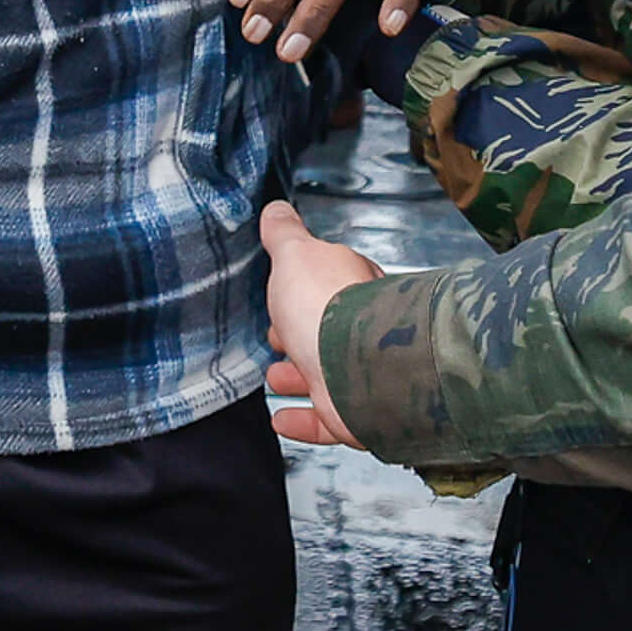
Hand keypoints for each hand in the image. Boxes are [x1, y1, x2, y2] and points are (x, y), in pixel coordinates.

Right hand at [259, 199, 382, 450]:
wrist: (353, 368)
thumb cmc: (326, 308)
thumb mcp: (295, 255)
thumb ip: (284, 234)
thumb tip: (277, 210)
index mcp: (350, 287)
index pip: (327, 284)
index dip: (301, 290)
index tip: (279, 296)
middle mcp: (356, 331)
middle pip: (324, 332)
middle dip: (298, 336)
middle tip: (276, 338)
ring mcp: (354, 373)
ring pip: (322, 377)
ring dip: (296, 377)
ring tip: (274, 378)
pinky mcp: (349, 412)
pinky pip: (322, 420)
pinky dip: (299, 419)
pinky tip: (281, 418)